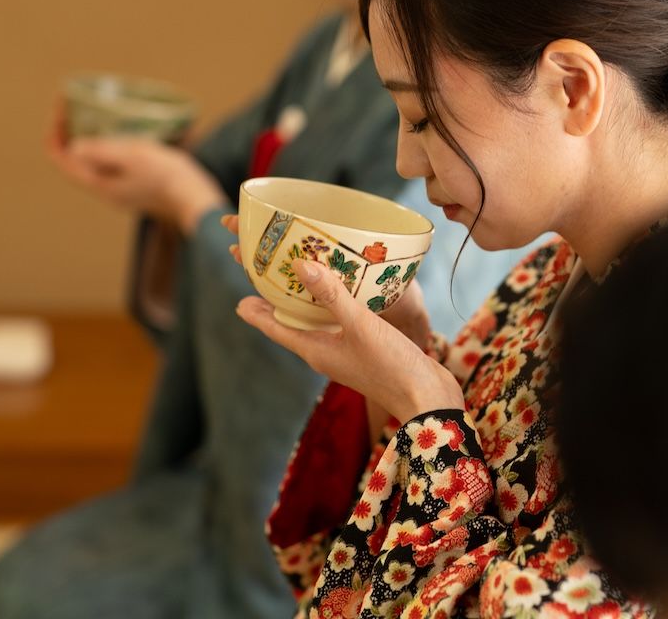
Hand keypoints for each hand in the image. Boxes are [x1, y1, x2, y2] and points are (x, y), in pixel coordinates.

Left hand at [47, 106, 223, 232]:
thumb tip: (73, 147)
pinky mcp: (137, 187)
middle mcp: (106, 190)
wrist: (195, 199)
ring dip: (88, 141)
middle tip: (74, 109)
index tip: (60, 112)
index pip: (63, 162)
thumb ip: (101, 152)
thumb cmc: (166, 176)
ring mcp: (122, 191)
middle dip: (70, 136)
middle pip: (75, 163)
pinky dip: (107, 148)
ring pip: (94, 164)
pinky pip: (111, 165)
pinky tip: (120, 135)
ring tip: (93, 118)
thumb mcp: (132, 157)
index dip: (55, 137)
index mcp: (100, 184)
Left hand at [232, 253, 464, 424]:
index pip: (277, 329)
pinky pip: (341, 325)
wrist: (427, 399)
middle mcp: (326, 353)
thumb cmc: (391, 366)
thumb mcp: (359, 326)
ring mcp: (346, 354)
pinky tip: (345, 293)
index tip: (240, 300)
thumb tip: (301, 266)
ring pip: (318, 325)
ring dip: (307, 304)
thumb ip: (332, 296)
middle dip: (279, 304)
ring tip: (300, 281)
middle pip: (294, 326)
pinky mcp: (366, 351)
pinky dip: (335, 307)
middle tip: (267, 280)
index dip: (258, 314)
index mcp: (315, 351)